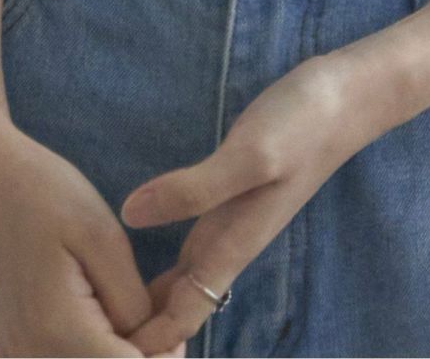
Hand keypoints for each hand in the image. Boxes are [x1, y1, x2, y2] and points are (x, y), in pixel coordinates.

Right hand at [0, 121, 184, 357]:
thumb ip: (132, 303)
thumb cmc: (42, 193)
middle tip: (156, 299)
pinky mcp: (9, 345)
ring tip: (132, 295)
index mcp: (55, 334)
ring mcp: (13, 354)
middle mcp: (29, 357)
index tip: (175, 312)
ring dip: (116, 348)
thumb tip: (157, 345)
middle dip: (142, 351)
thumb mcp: (102, 238)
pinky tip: (103, 302)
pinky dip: (90, 344)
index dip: (165, 353)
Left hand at [118, 54, 357, 355]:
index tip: (96, 344)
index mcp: (232, 242)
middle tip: (84, 329)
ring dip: (147, 298)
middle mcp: (229, 239)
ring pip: (181, 277)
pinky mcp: (229, 189)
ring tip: (95, 304)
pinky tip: (135, 247)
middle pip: (177, 305)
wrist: (346, 96)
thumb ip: (195, 187)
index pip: (182, 316)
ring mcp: (230, 215)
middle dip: (136, 328)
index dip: (143, 341)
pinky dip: (160, 259)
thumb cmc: (303, 125)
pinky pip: (188, 240)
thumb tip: (129, 215)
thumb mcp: (251, 154)